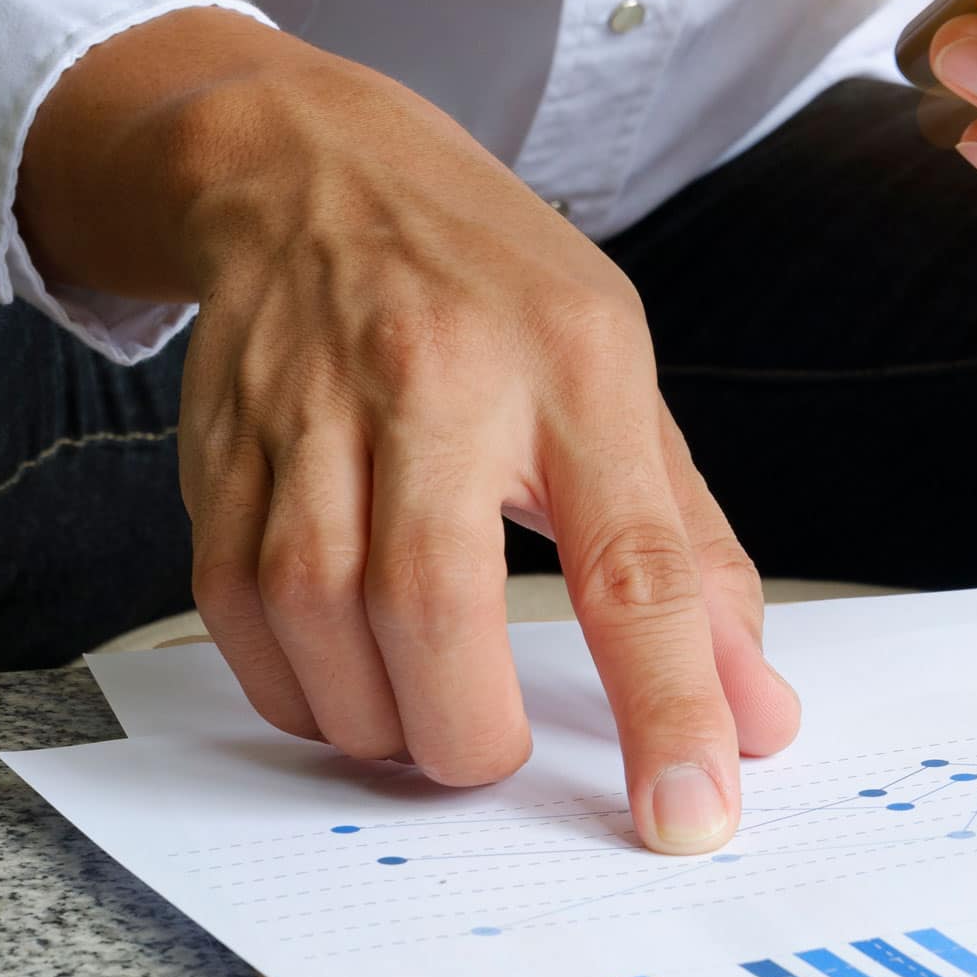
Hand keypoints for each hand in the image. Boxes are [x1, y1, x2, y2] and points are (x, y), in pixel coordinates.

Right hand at [18, 14, 798, 852]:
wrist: (316, 167)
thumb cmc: (488, 275)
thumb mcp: (619, 369)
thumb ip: (688, 546)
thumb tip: (752, 703)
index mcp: (574, 358)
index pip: (633, 557)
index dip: (669, 699)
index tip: (693, 810)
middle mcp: (440, 375)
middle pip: (436, 603)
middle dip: (471, 731)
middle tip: (494, 744)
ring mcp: (316, 406)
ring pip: (322, 618)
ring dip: (378, 718)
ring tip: (421, 709)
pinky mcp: (224, 443)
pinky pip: (236, 610)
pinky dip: (293, 684)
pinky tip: (340, 672)